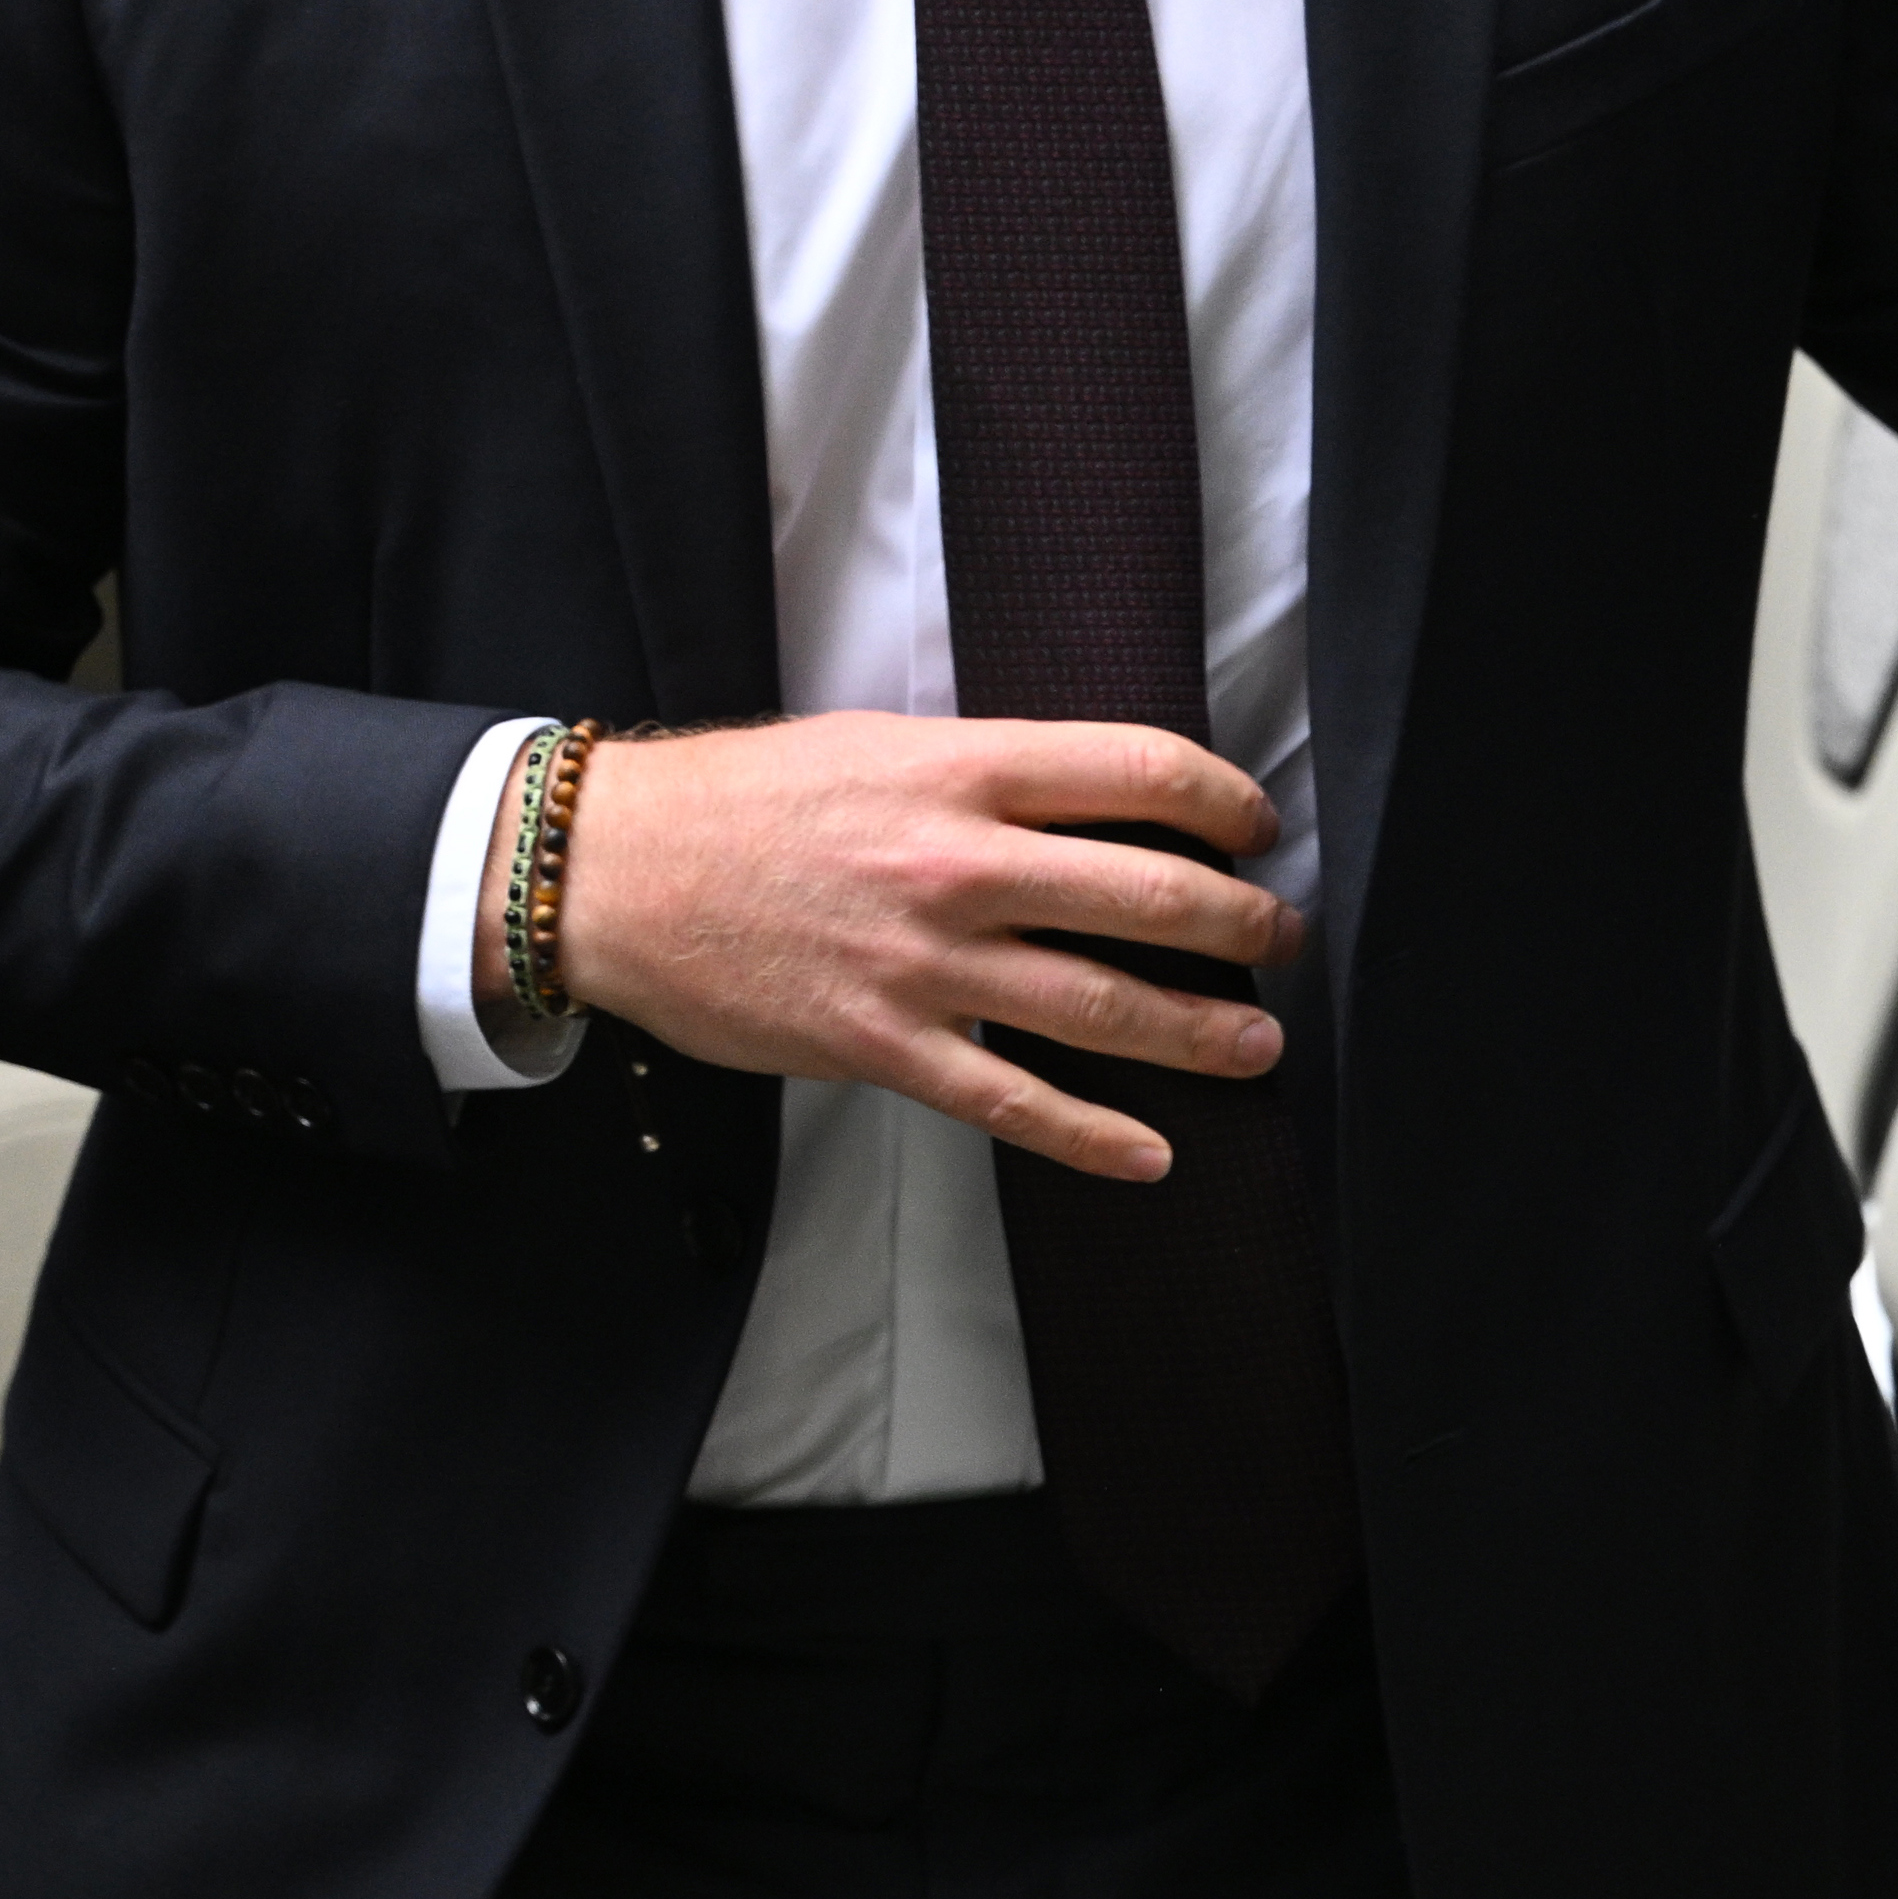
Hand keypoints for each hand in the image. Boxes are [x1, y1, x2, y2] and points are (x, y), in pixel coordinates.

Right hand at [512, 713, 1298, 1184]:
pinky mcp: (882, 1046)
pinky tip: (1151, 1153)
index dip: (1224, 800)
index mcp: (961, 770)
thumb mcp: (877, 745)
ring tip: (1257, 1045)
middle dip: (1240, 924)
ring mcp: (923, 963)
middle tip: (1282, 940)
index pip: (1139, 771)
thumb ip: (981, 774)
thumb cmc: (745, 798)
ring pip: (1099, 1006)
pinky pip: (1011, 1103)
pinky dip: (1093, 1136)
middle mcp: (957, 863)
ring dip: (1199, 1033)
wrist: (615, 872)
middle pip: (1149, 894)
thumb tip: (1087, 800)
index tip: (1255, 825)